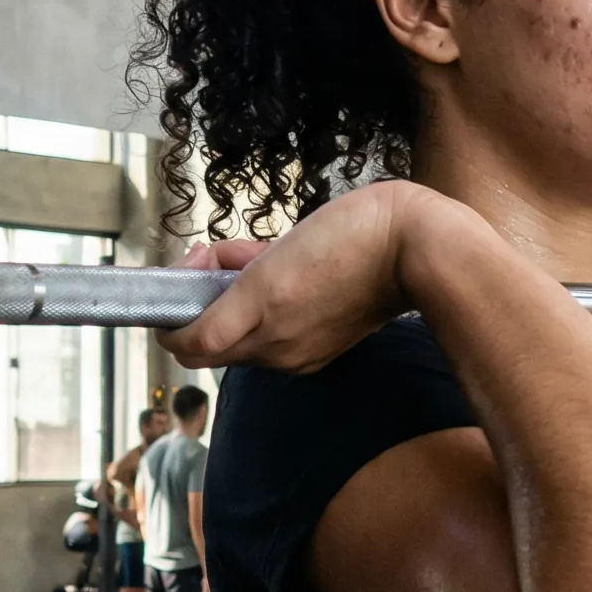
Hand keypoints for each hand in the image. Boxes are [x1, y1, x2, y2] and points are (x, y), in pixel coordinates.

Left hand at [156, 182, 456, 373]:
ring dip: (236, 298)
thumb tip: (199, 285)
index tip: (190, 265)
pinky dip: (264, 306)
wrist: (416, 247)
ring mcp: (302, 351)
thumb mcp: (273, 258)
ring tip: (261, 257)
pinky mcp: (323, 346)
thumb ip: (228, 275)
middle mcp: (278, 352)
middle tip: (223, 254)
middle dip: (206, 296)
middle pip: (211, 338)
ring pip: (242, 331)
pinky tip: (285, 273)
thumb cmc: (351, 240)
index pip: (188, 344)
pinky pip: (274, 331)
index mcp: (262, 329)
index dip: (175, 306)